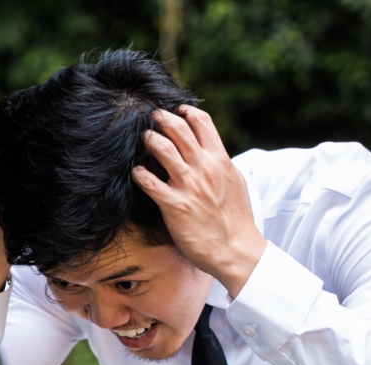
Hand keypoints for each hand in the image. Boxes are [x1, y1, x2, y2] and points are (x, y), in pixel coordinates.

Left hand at [132, 106, 266, 298]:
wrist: (235, 248)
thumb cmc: (235, 218)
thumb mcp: (234, 182)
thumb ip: (220, 164)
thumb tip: (210, 152)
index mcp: (220, 160)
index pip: (202, 123)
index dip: (186, 112)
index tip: (176, 109)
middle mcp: (204, 168)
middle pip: (179, 130)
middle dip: (162, 119)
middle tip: (152, 117)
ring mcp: (188, 186)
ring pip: (163, 149)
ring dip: (150, 140)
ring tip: (143, 138)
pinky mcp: (174, 206)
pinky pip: (150, 183)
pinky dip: (140, 174)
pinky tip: (136, 172)